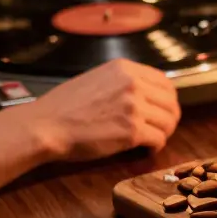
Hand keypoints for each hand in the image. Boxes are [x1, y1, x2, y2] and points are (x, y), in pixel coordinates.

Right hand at [20, 59, 180, 161]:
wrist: (46, 125)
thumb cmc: (64, 106)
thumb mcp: (96, 79)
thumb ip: (122, 82)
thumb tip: (145, 93)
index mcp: (125, 68)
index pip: (165, 82)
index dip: (168, 99)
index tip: (162, 109)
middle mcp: (133, 84)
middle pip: (171, 102)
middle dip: (169, 117)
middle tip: (161, 128)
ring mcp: (134, 107)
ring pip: (168, 121)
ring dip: (164, 133)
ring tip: (152, 139)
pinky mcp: (131, 131)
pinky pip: (158, 139)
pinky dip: (155, 147)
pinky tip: (145, 149)